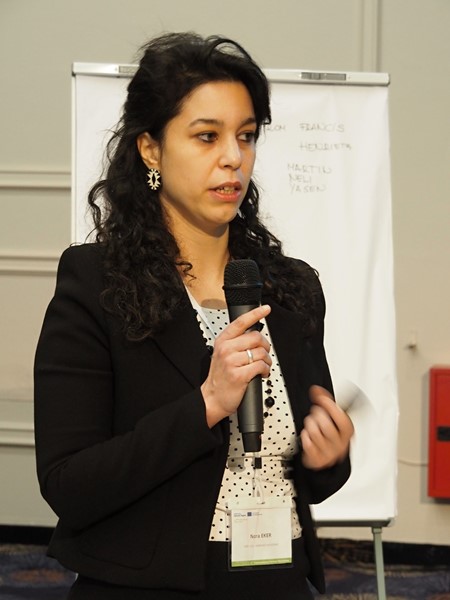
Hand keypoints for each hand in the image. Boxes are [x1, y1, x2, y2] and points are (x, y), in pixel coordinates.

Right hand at [201, 305, 271, 427]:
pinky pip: (261, 366)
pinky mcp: (239, 375)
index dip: (255, 314)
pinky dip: (266, 370)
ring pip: (261, 352)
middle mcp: (226, 349)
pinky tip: (262, 373)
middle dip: (265, 346)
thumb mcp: (223, 354)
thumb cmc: (220, 377)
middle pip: (256, 337)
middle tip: (264, 353)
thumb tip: (256, 334)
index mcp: (223, 341)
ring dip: (267, 360)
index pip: (241, 322)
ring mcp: (231, 361)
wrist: (212, 398)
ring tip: (262, 366)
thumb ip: (236, 342)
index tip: (266, 309)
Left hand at [300, 385, 353, 469]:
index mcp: (348, 431)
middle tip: (316, 415)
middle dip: (317, 416)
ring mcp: (330, 453)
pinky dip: (305, 437)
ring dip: (309, 426)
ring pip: (315, 433)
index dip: (330, 407)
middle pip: (326, 425)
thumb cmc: (329, 435)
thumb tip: (316, 389)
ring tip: (311, 426)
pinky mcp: (319, 460)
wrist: (325, 457)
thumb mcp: (331, 416)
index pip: (342, 419)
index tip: (321, 399)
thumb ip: (324, 401)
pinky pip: (308, 443)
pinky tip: (308, 436)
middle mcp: (341, 444)